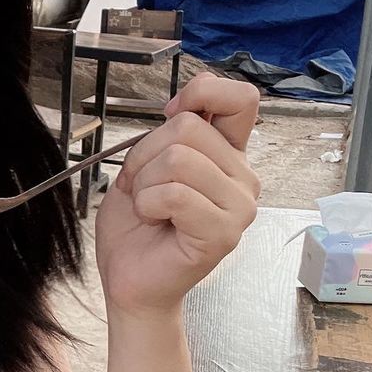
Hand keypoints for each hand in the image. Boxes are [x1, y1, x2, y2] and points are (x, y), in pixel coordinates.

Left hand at [94, 74, 260, 317]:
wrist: (128, 278)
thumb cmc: (137, 226)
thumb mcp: (145, 165)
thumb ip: (169, 134)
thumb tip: (181, 110)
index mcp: (227, 154)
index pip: (240, 98)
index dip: (200, 93)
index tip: (169, 117)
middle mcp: (242, 177)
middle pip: (188, 127)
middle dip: (145, 154)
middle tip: (141, 187)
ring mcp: (239, 206)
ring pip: (179, 159)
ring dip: (144, 183)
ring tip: (148, 207)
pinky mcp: (223, 233)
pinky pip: (174, 194)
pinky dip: (147, 204)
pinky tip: (153, 221)